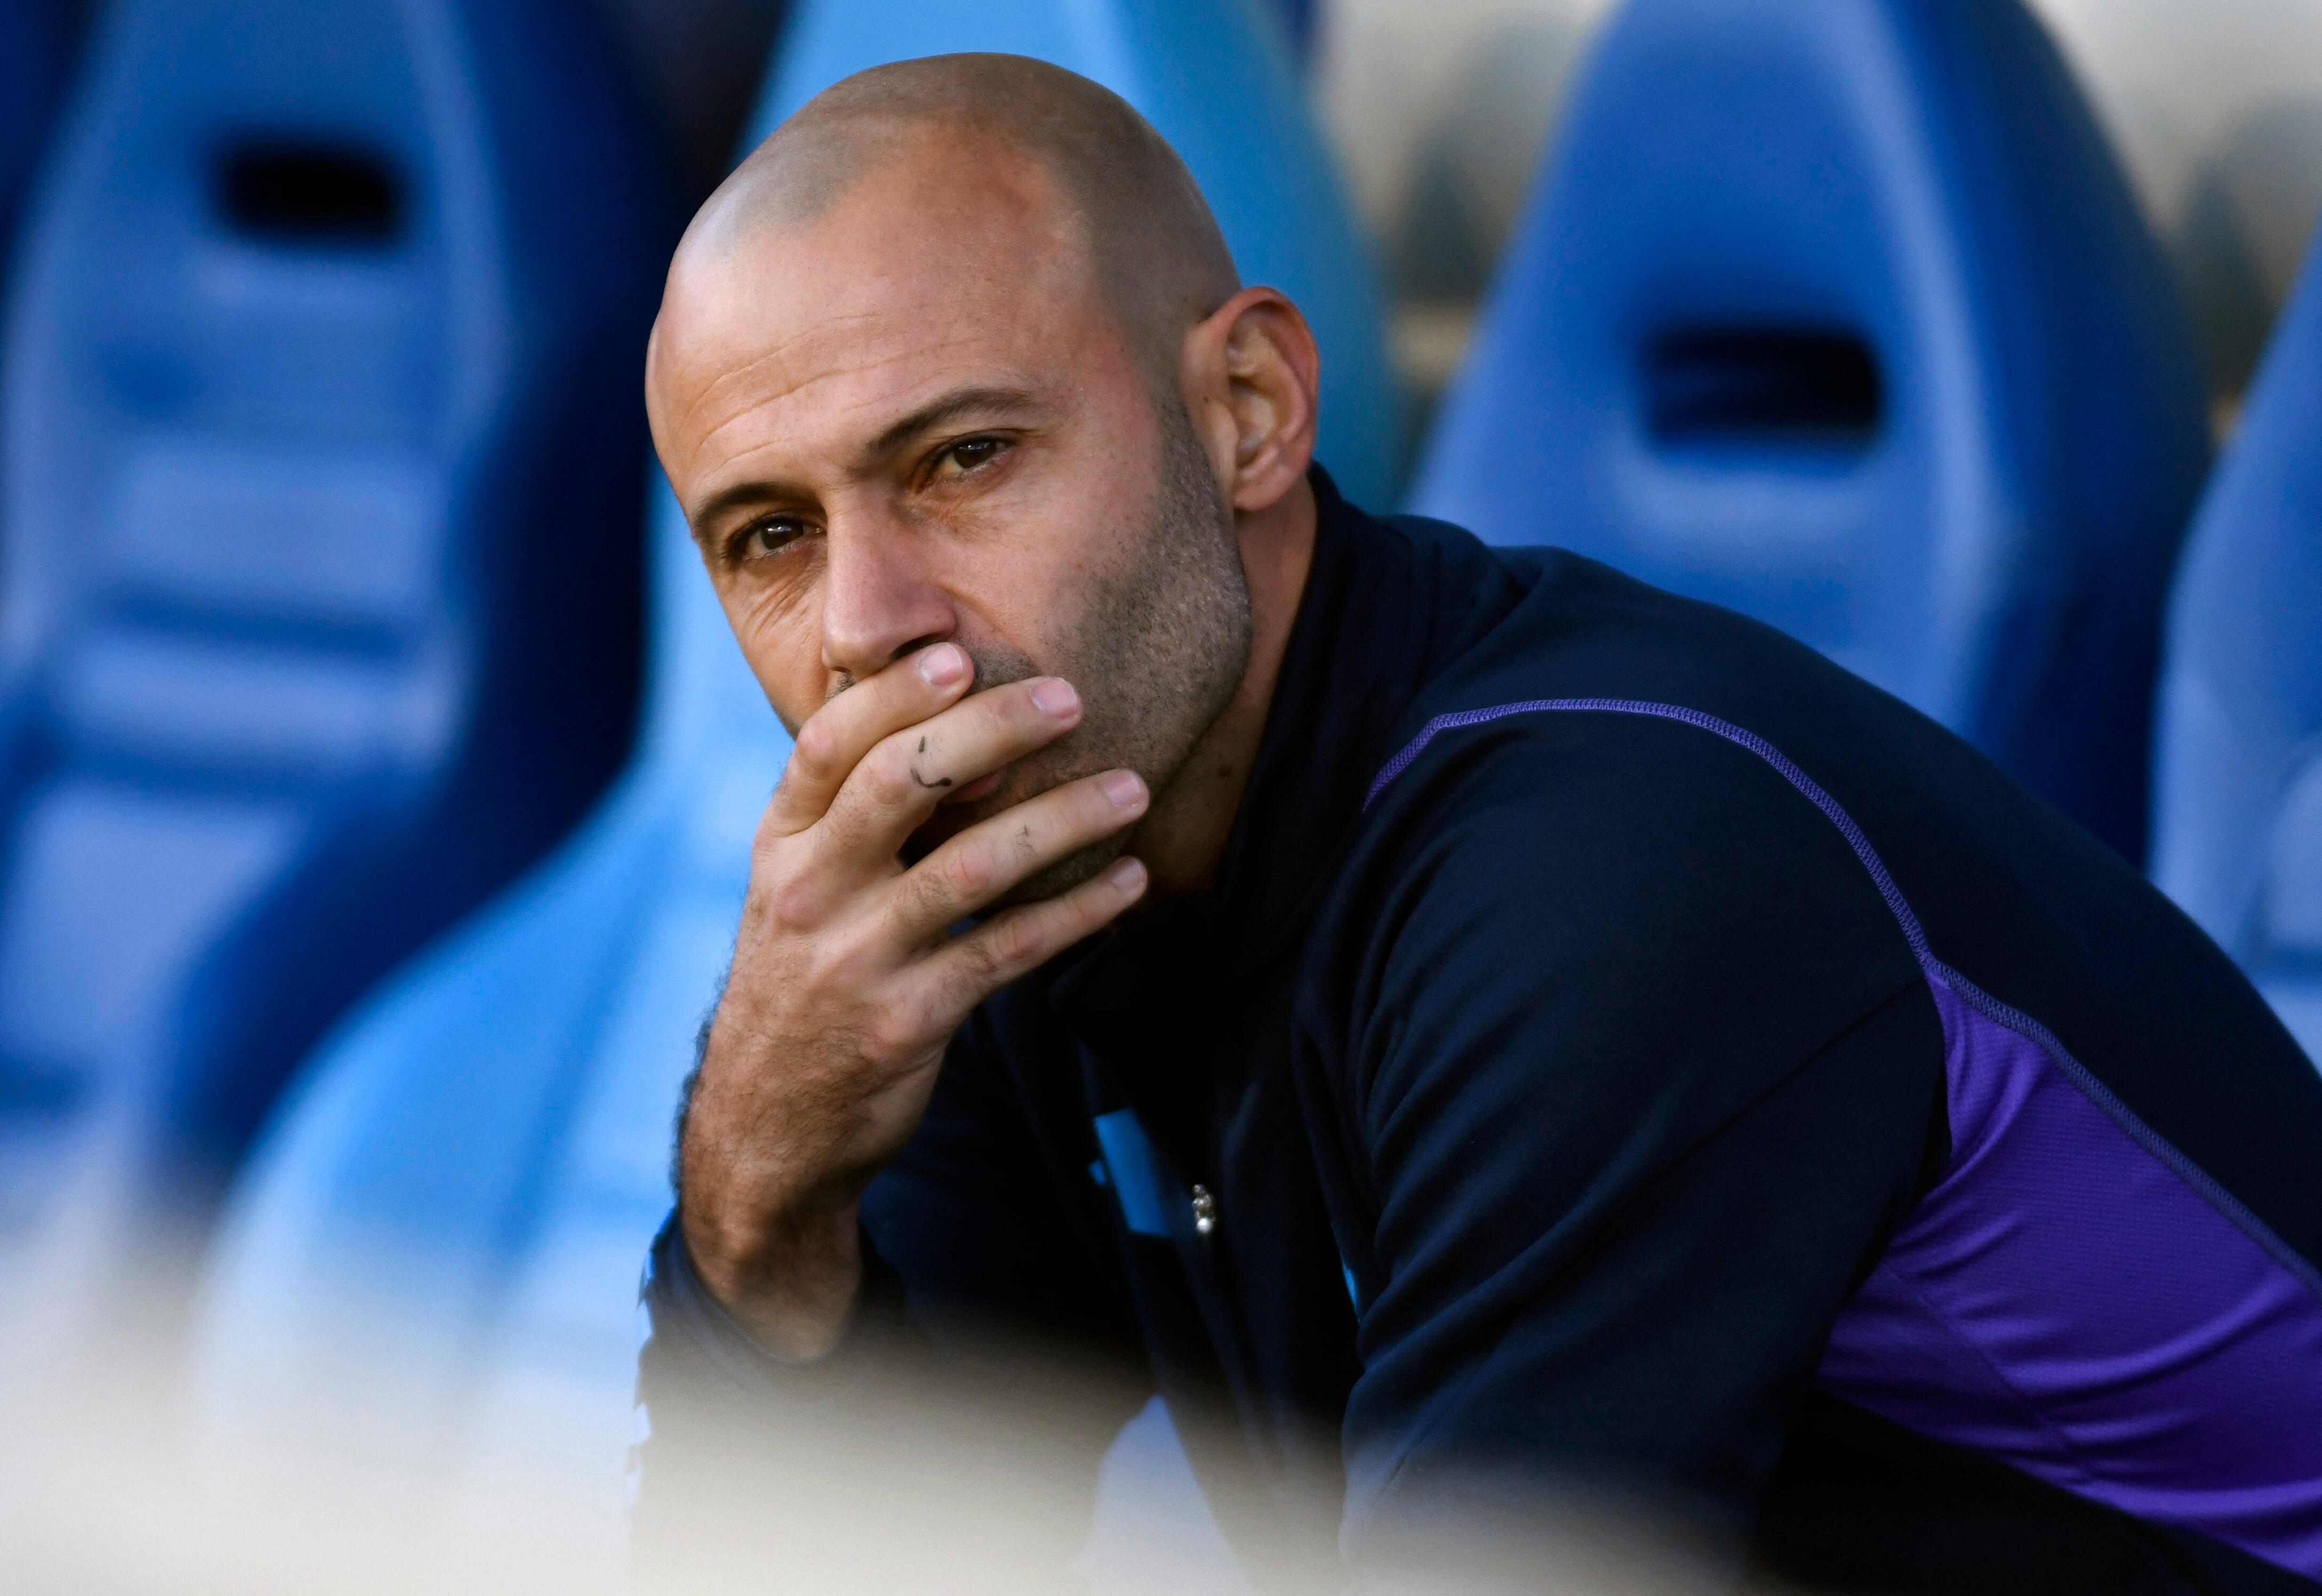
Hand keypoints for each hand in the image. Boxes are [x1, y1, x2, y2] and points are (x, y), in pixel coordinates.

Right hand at [677, 642, 1150, 1356]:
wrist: (765, 1129)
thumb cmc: (802, 983)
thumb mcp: (797, 890)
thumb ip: (853, 817)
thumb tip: (949, 720)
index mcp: (781, 845)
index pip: (829, 743)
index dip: (894, 692)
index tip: (960, 655)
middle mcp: (807, 892)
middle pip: (900, 783)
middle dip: (990, 731)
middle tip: (1070, 698)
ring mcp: (856, 959)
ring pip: (971, 867)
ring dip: (1062, 819)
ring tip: (1134, 788)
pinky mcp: (906, 1023)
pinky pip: (1007, 952)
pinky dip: (1077, 912)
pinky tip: (1130, 882)